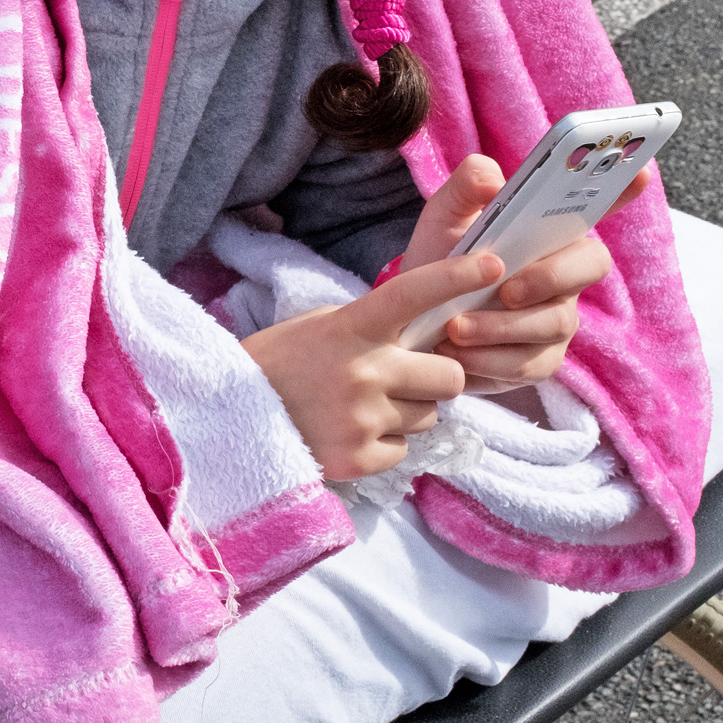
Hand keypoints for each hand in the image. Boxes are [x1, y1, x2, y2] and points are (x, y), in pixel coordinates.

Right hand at [242, 251, 503, 480]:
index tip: (494, 264)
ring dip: (407, 412)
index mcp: (351, 327)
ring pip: (429, 416)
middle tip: (403, 378)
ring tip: (361, 406)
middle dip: (435, 378)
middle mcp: (363, 370)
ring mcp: (362, 417)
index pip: (413, 292)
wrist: (228, 417)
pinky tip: (349, 432)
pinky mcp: (359, 458)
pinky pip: (404, 450)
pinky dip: (385, 444)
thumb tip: (431, 341)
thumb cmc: (280, 363)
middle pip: (449, 376)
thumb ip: (374, 328)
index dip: (455, 276)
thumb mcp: (322, 327)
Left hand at [399, 155, 652, 392]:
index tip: (642, 172)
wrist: (411, 319)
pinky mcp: (540, 360)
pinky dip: (490, 360)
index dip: (622, 190)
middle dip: (550, 277)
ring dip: (502, 326)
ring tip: (456, 326)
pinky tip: (456, 353)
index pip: (593, 207)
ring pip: (553, 323)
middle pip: (590, 267)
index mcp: (547, 232)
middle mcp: (564, 273)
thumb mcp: (443, 218)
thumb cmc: (439, 261)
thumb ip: (467, 187)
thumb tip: (494, 180)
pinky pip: (529, 364)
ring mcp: (557, 318)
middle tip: (505, 289)